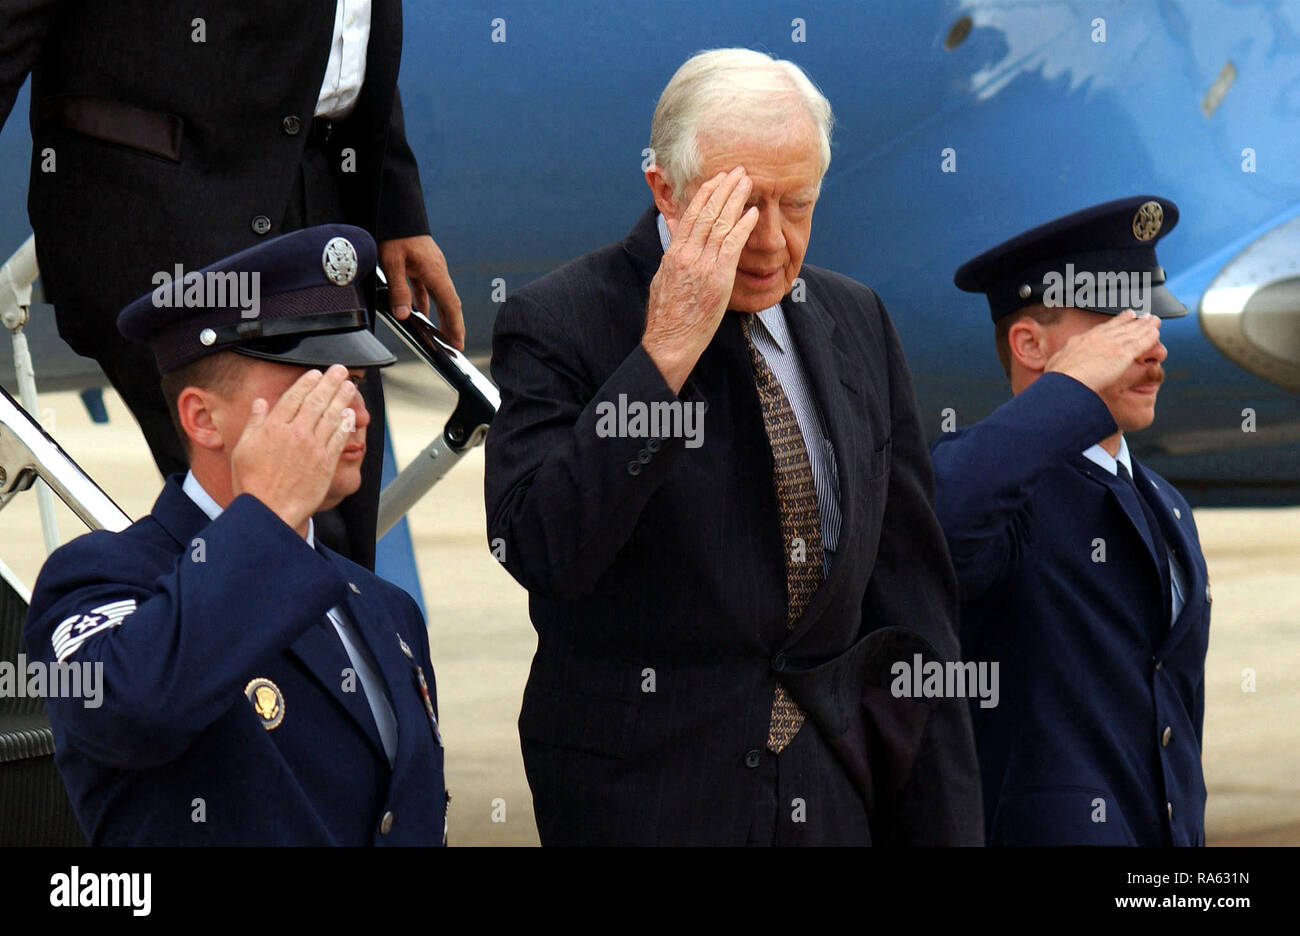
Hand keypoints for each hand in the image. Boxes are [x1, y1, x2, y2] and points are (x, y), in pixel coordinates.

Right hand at [230, 364, 357, 534]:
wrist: (269, 511)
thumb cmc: (252, 484)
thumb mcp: (243, 449)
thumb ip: (255, 423)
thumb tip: (261, 403)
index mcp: (273, 427)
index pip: (294, 397)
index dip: (307, 382)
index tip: (316, 373)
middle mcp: (296, 433)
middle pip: (316, 401)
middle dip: (330, 382)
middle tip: (340, 370)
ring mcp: (313, 448)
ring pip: (331, 416)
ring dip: (342, 398)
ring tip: (349, 386)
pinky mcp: (326, 463)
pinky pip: (339, 438)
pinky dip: (345, 424)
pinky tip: (350, 414)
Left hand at [378, 234, 464, 348]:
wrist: (395, 210)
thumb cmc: (395, 233)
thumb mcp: (392, 262)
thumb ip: (399, 290)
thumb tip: (404, 316)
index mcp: (435, 272)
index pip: (450, 305)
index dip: (456, 326)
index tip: (458, 344)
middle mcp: (437, 271)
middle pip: (449, 303)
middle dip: (452, 325)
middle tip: (454, 346)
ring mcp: (431, 267)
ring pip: (439, 297)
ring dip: (440, 316)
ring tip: (438, 335)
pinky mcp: (422, 264)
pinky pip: (426, 288)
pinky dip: (425, 303)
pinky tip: (418, 313)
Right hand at [642, 167, 759, 392]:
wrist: (670, 340)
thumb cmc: (667, 317)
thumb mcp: (662, 280)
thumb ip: (672, 260)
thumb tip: (675, 247)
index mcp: (673, 253)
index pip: (690, 215)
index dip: (705, 194)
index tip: (716, 180)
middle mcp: (687, 254)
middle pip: (707, 212)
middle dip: (723, 188)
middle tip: (737, 171)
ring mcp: (702, 265)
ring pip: (720, 223)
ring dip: (736, 199)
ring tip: (748, 182)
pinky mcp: (718, 278)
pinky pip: (733, 245)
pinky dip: (743, 226)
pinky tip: (753, 213)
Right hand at [1045, 309, 1161, 395]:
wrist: (1066, 383)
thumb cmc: (1058, 379)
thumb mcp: (1055, 366)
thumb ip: (1060, 363)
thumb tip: (1057, 367)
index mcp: (1081, 341)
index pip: (1100, 330)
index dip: (1112, 324)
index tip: (1121, 318)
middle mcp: (1097, 339)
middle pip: (1118, 327)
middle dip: (1129, 321)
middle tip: (1138, 315)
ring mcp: (1111, 345)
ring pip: (1132, 332)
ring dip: (1144, 326)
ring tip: (1154, 320)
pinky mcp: (1123, 354)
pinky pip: (1140, 343)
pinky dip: (1149, 337)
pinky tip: (1156, 333)